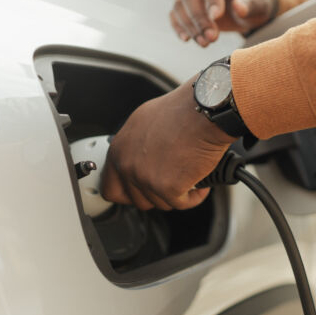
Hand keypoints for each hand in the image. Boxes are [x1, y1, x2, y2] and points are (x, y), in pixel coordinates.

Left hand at [101, 77, 236, 210]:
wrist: (204, 112)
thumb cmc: (183, 110)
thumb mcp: (147, 122)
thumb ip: (137, 146)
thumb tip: (143, 159)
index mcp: (120, 149)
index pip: (111, 187)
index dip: (130, 193)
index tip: (144, 191)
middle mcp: (128, 164)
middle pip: (137, 200)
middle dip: (158, 195)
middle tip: (173, 183)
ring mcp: (145, 178)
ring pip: (161, 203)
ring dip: (178, 194)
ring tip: (190, 177)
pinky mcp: (167, 187)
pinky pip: (182, 204)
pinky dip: (194, 197)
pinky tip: (200, 184)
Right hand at [170, 0, 277, 46]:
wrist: (251, 6)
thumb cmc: (257, 0)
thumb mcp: (261, 2)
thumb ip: (251, 4)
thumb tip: (238, 8)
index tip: (216, 17)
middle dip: (199, 17)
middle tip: (212, 37)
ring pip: (180, 4)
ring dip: (190, 26)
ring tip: (205, 43)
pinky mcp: (187, 6)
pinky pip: (176, 14)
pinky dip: (179, 27)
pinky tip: (187, 39)